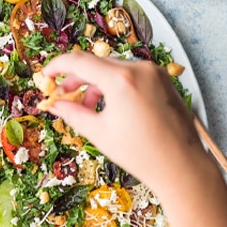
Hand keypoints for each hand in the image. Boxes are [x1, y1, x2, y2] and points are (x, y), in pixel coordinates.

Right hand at [42, 50, 205, 196]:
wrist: (181, 165)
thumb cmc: (140, 153)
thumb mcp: (99, 133)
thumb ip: (73, 113)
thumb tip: (54, 104)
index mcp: (122, 80)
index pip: (79, 61)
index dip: (57, 66)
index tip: (45, 76)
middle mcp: (140, 69)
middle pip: (97, 64)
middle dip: (76, 79)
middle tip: (63, 97)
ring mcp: (155, 73)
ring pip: (114, 69)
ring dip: (95, 84)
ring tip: (88, 107)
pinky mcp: (163, 81)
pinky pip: (131, 75)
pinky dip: (114, 85)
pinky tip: (109, 107)